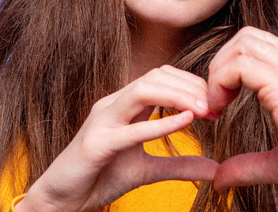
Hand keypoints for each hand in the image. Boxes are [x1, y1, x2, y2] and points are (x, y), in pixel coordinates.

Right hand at [17, 65, 218, 211]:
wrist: (60, 200)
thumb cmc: (100, 177)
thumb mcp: (147, 171)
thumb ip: (179, 166)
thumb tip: (215, 168)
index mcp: (125, 105)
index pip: (162, 77)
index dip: (192, 84)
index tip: (218, 102)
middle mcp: (113, 105)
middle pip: (156, 76)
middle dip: (190, 86)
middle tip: (218, 105)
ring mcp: (102, 121)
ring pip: (142, 91)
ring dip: (178, 96)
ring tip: (205, 110)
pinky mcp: (94, 144)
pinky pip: (130, 129)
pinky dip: (160, 124)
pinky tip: (186, 122)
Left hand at [206, 27, 277, 204]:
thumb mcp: (277, 163)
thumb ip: (247, 164)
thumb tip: (220, 178)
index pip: (257, 46)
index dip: (230, 69)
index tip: (219, 106)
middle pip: (247, 37)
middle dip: (220, 64)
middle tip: (214, 102)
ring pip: (243, 44)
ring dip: (219, 71)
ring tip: (215, 106)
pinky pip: (242, 65)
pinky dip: (221, 82)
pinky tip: (220, 110)